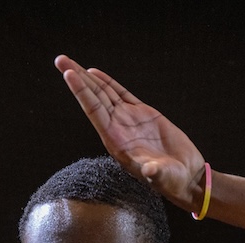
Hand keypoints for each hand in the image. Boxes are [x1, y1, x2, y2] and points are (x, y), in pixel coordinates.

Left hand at [55, 55, 205, 211]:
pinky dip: (108, 82)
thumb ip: (155, 173)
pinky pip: (121, 93)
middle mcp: (117, 128)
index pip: (94, 112)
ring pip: (104, 93)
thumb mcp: (163, 178)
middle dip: (77, 79)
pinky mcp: (143, 113)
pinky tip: (94, 73)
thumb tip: (150, 171)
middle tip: (60, 59)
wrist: (185, 176)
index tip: (68, 73)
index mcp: (116, 142)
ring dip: (87, 78)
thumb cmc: (172, 181)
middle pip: (93, 98)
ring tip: (68, 61)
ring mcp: (128, 120)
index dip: (82, 92)